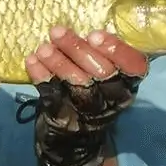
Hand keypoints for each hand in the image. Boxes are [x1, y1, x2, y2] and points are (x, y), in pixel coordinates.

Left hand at [24, 26, 148, 165]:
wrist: (75, 137)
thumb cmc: (91, 89)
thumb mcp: (104, 74)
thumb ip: (97, 54)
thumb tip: (79, 28)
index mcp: (128, 82)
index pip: (133, 65)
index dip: (116, 49)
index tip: (94, 34)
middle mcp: (114, 97)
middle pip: (101, 72)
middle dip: (77, 49)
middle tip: (56, 31)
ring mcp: (90, 110)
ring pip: (77, 84)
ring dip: (58, 63)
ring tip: (43, 47)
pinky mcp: (65, 117)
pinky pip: (53, 94)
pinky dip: (41, 76)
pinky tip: (32, 60)